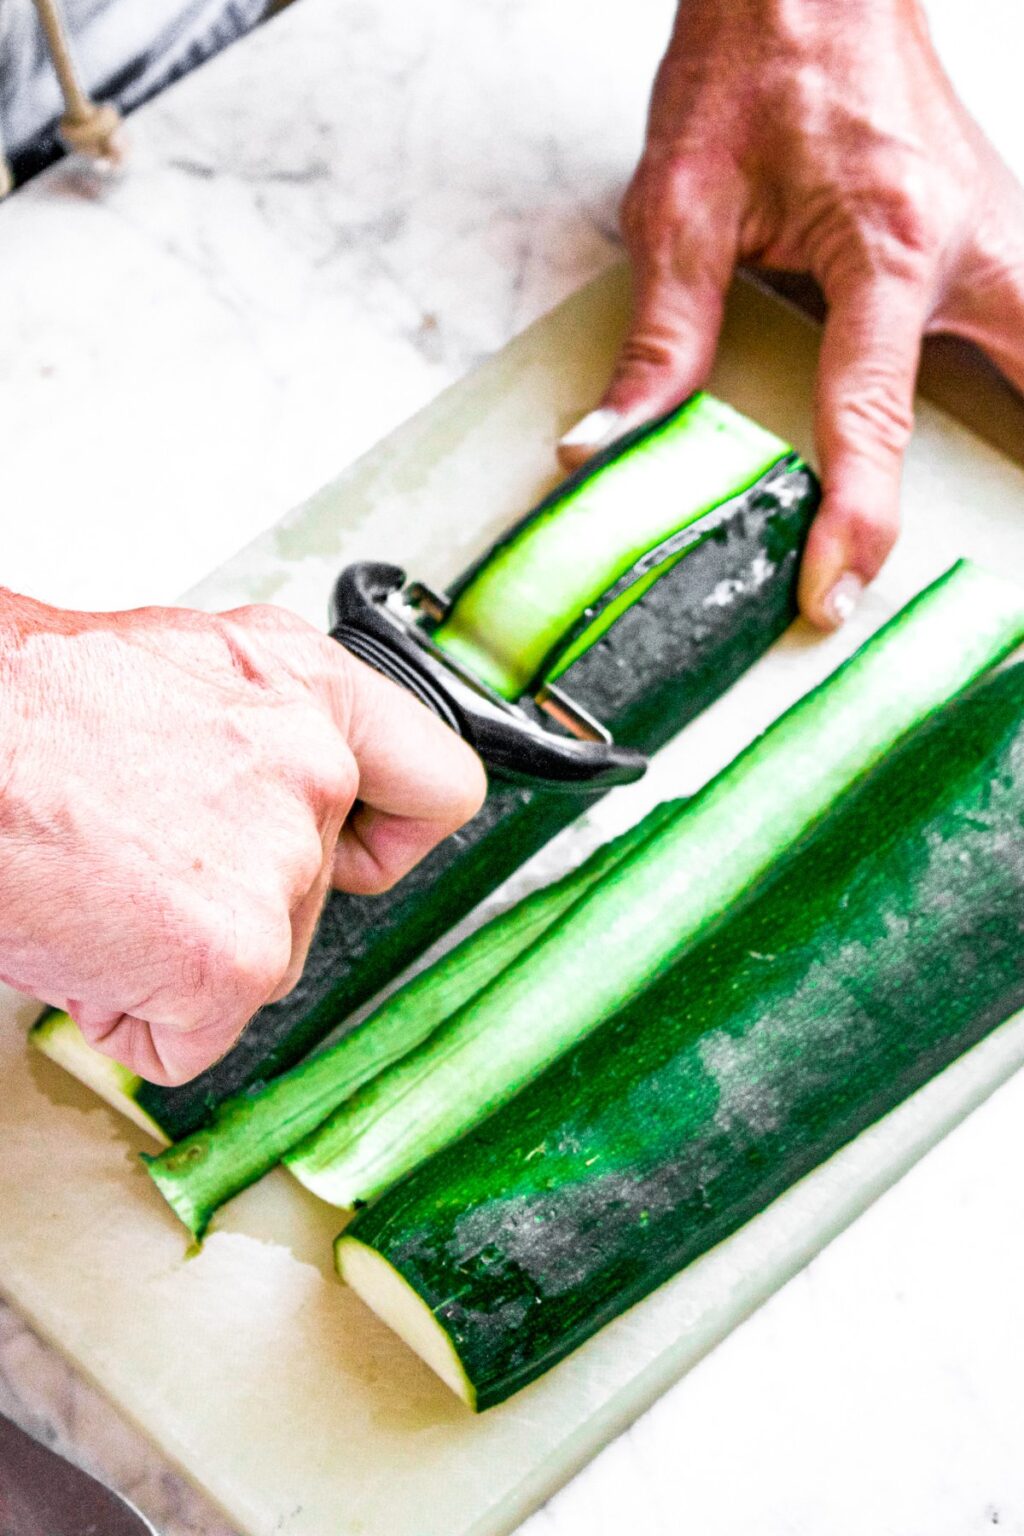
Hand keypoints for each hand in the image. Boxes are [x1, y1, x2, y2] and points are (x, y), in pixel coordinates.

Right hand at [0, 592, 484, 1084]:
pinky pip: (188, 1038)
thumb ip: (258, 728)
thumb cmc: (26, 701)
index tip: (354, 857)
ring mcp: (282, 867)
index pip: (434, 791)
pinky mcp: (234, 957)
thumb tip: (265, 786)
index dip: (386, 841)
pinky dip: (124, 1014)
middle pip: (312, 897)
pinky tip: (83, 937)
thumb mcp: (176, 665)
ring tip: (96, 879)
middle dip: (225, 901)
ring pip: (254, 968)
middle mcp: (315, 770)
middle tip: (133, 855)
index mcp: (308, 689)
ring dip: (172, 955)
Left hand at [559, 0, 1023, 627]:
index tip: (832, 589)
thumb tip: (608, 442)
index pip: (875, 412)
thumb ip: (660, 335)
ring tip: (994, 521)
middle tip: (962, 574)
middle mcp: (971, 242)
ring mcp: (1003, 235)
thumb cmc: (756, 63)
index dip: (856, 513)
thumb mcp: (682, 201)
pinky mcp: (1002, 233)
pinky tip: (1003, 423)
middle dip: (1007, 484)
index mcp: (888, 241)